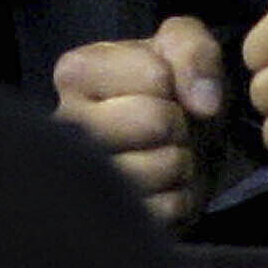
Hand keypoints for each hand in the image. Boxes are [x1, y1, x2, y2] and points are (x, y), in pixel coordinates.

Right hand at [53, 15, 223, 224]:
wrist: (183, 147)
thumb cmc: (174, 90)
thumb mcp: (184, 45)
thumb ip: (194, 51)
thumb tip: (204, 104)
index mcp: (77, 72)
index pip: (157, 77)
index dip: (178, 82)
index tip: (165, 89)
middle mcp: (64, 124)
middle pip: (153, 121)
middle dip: (178, 123)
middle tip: (167, 126)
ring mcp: (76, 179)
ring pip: (155, 169)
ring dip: (178, 162)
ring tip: (162, 154)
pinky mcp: (98, 221)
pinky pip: (161, 210)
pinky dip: (176, 198)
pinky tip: (159, 186)